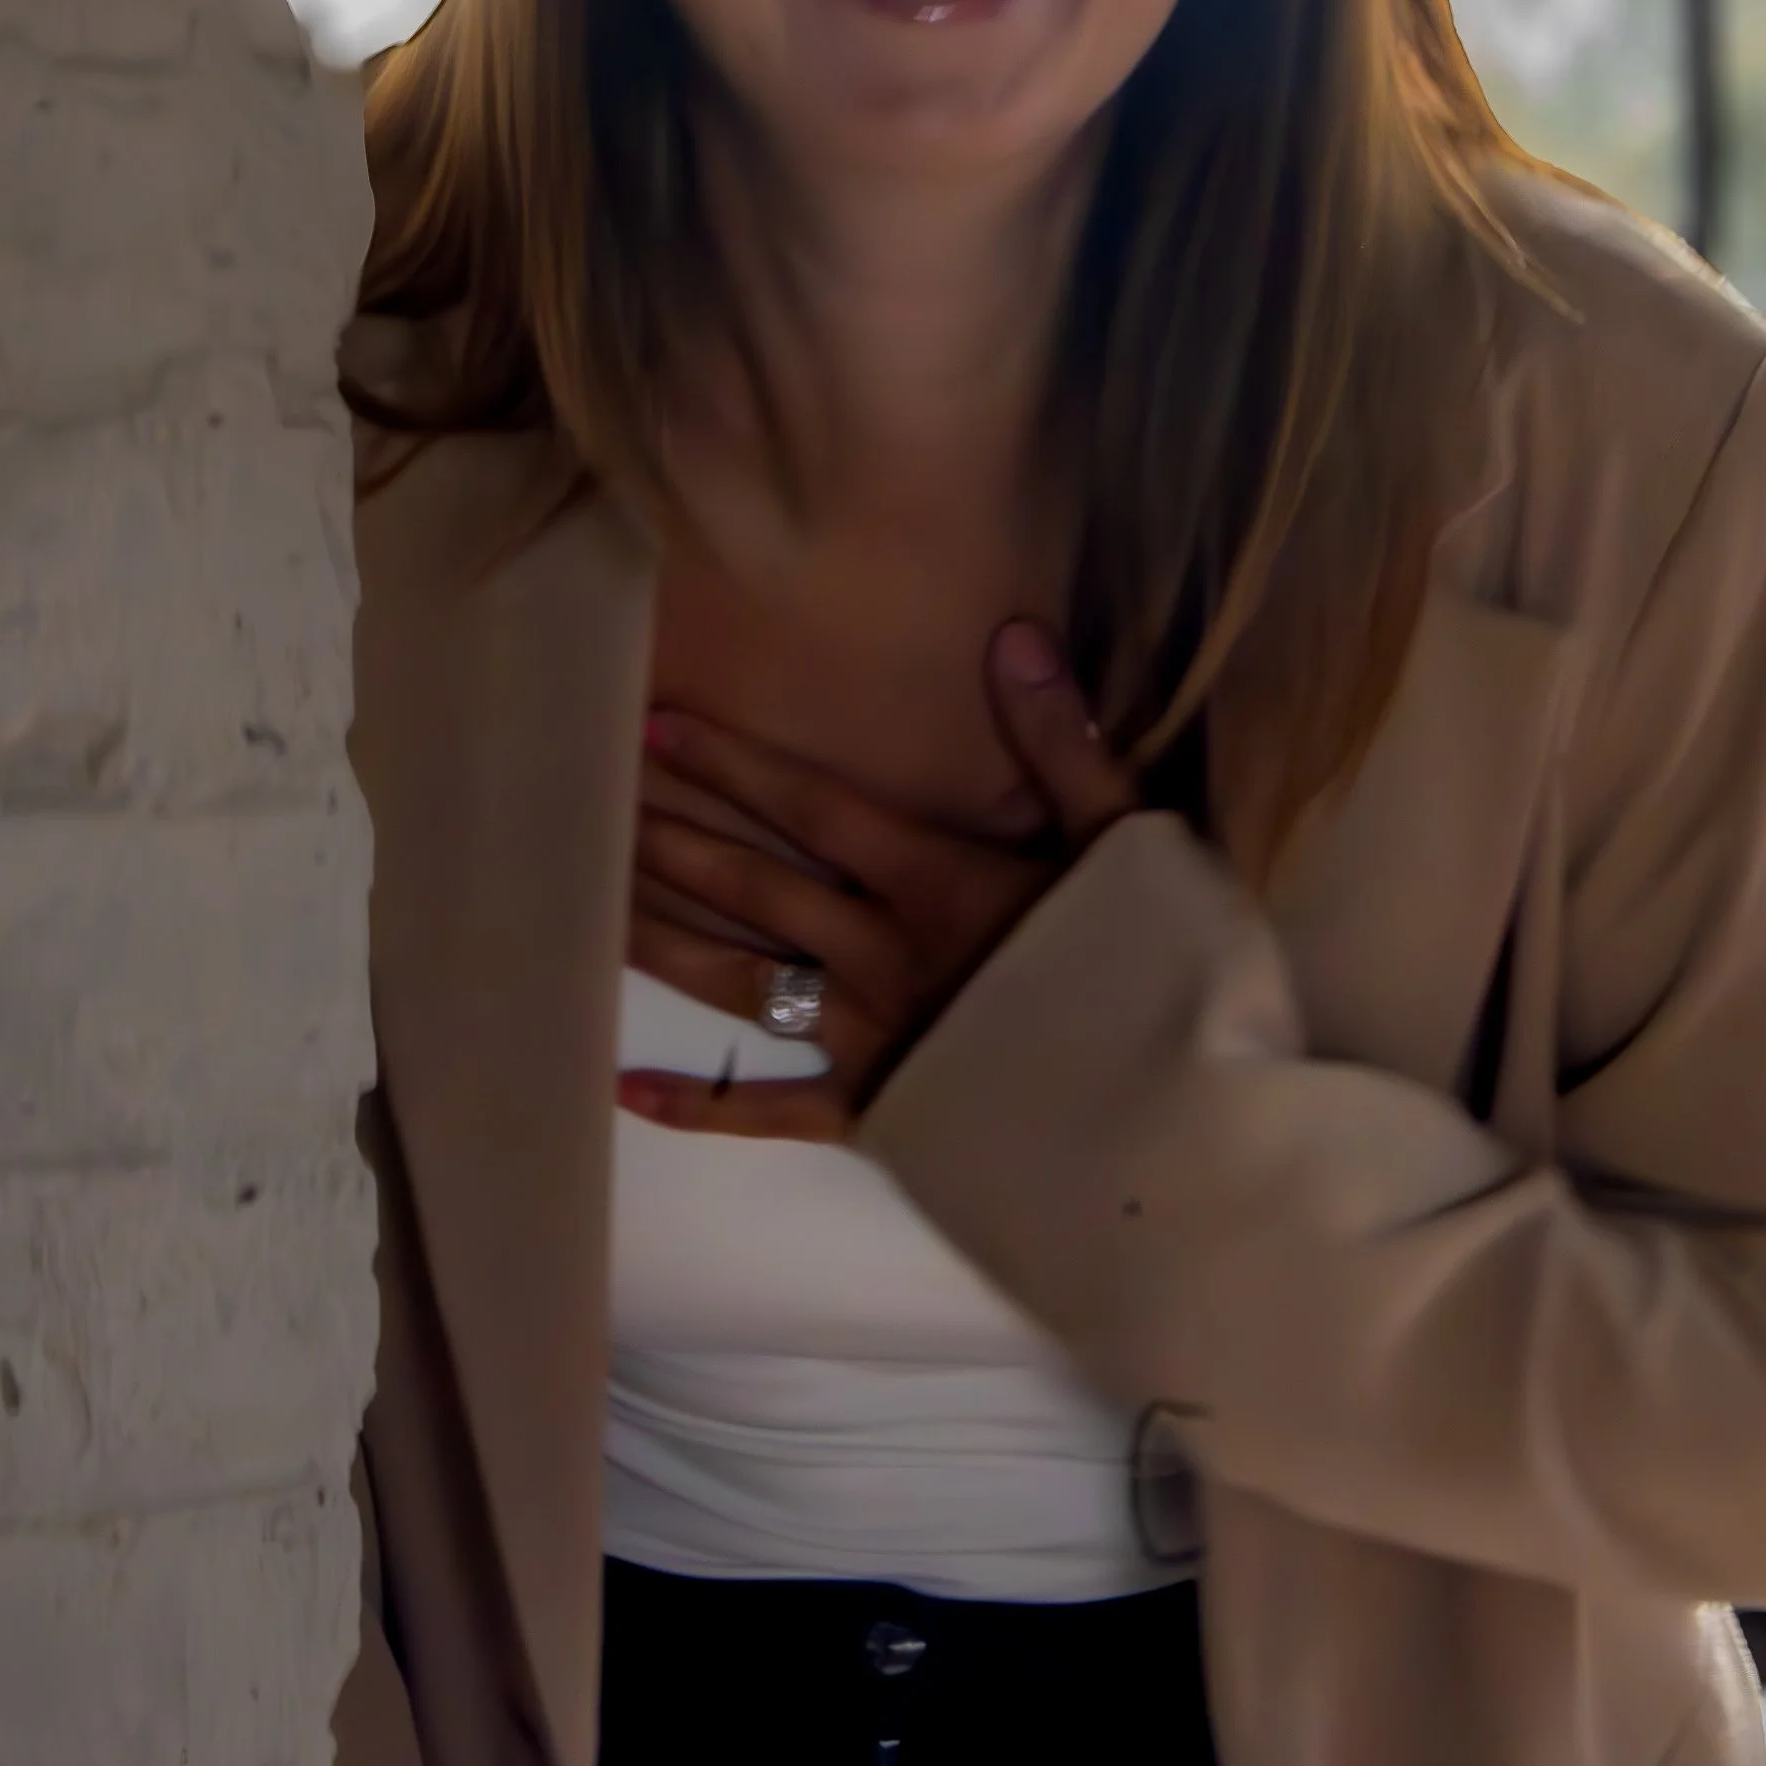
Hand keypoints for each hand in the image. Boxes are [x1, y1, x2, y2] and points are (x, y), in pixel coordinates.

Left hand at [620, 619, 1139, 1141]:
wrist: (1168, 1125)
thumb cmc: (1154, 975)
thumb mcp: (1128, 841)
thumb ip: (1063, 742)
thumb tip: (1013, 640)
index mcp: (935, 883)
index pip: (814, 808)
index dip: (735, 765)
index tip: (660, 729)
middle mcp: (879, 955)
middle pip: (756, 886)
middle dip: (676, 836)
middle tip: (602, 799)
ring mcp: (867, 1041)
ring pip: (742, 980)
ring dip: (666, 938)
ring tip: (597, 902)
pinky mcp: (872, 1118)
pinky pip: (767, 1111)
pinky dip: (697, 1104)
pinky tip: (623, 1089)